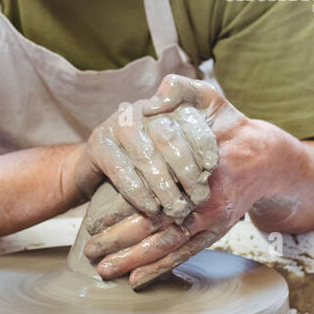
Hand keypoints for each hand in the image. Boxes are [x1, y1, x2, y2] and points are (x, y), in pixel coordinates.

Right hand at [72, 98, 218, 220]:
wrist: (102, 164)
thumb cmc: (154, 158)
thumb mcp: (182, 147)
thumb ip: (201, 141)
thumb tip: (214, 160)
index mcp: (166, 105)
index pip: (190, 119)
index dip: (203, 143)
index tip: (212, 169)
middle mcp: (142, 109)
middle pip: (168, 137)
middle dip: (186, 171)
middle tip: (198, 197)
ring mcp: (118, 124)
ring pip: (146, 156)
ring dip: (164, 187)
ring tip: (177, 208)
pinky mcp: (99, 143)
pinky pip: (122, 170)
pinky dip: (140, 192)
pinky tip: (152, 209)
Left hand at [83, 75, 286, 288]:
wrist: (268, 157)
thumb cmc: (231, 126)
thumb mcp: (210, 97)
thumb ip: (180, 89)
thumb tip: (151, 100)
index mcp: (198, 169)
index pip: (153, 194)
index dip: (120, 210)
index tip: (92, 221)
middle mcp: (205, 200)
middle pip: (154, 227)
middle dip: (118, 242)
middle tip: (90, 251)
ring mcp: (211, 220)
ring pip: (167, 247)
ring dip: (134, 261)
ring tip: (105, 271)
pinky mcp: (216, 232)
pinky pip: (185, 254)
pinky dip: (160, 269)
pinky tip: (136, 281)